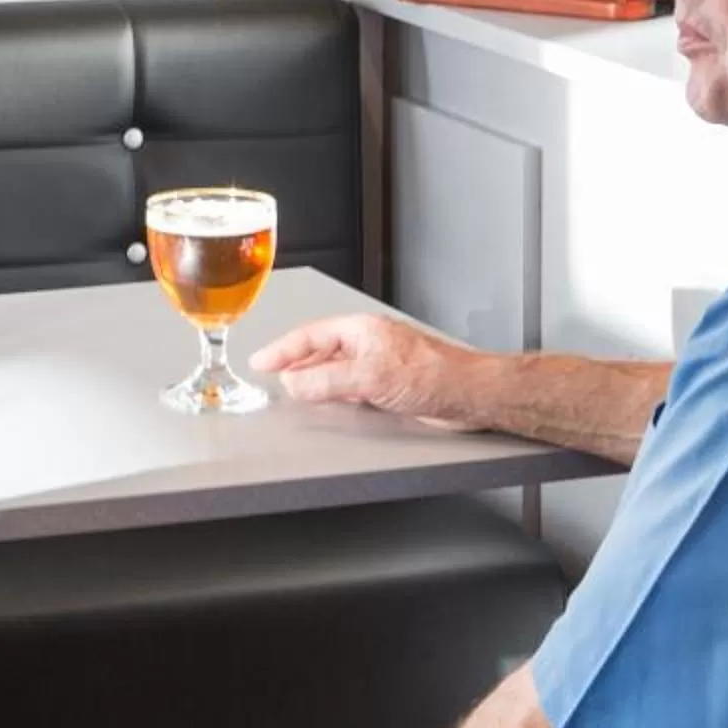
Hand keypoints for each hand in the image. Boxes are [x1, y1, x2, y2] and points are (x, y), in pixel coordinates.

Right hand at [247, 311, 479, 424]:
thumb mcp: (368, 377)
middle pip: (320, 348)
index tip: (261, 361)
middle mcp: (368, 341)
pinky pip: (350, 382)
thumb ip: (327, 381)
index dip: (282, 349)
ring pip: (335, 365)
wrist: (466, 394)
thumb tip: (294, 384)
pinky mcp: (389, 382)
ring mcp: (379, 361)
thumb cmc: (430, 375)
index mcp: (360, 329)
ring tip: (292, 387)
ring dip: (313, 376)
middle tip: (270, 372)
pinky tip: (329, 398)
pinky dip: (332, 389)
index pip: (310, 335)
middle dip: (294, 360)